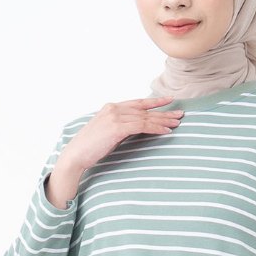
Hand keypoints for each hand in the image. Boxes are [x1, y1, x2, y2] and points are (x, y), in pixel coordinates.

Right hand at [45, 96, 183, 209]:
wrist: (76, 155)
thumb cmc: (90, 148)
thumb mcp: (107, 133)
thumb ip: (120, 127)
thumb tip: (136, 129)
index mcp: (111, 107)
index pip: (137, 103)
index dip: (154, 102)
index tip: (169, 101)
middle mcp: (114, 109)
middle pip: (144, 109)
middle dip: (163, 112)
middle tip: (180, 114)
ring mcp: (115, 117)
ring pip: (145, 117)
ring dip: (163, 121)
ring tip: (176, 123)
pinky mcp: (117, 127)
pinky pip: (142, 126)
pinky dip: (155, 128)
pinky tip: (166, 131)